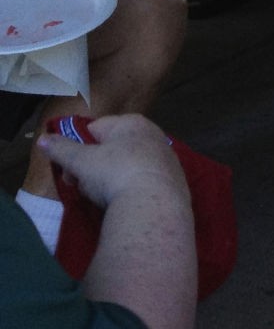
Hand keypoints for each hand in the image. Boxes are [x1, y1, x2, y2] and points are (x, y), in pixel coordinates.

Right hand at [36, 115, 186, 210]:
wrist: (154, 205)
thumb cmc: (114, 173)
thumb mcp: (80, 161)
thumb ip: (60, 149)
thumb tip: (43, 139)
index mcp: (132, 123)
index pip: (95, 129)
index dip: (76, 149)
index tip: (68, 169)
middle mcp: (153, 135)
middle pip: (111, 149)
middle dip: (92, 167)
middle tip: (80, 185)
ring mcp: (167, 158)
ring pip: (127, 166)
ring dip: (110, 179)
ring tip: (101, 197)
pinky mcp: (174, 181)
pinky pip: (143, 181)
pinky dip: (131, 189)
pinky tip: (123, 202)